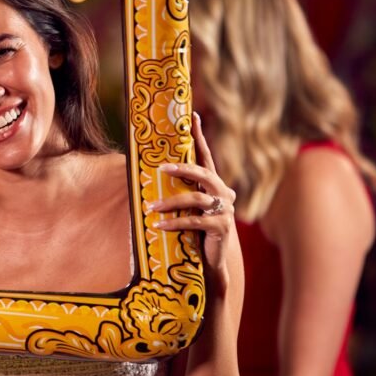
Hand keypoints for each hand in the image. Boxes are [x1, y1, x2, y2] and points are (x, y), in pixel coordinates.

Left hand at [147, 112, 237, 285]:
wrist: (210, 260)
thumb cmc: (194, 229)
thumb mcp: (185, 206)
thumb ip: (178, 189)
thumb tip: (151, 171)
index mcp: (214, 184)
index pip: (206, 156)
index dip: (200, 136)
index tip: (193, 115)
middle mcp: (224, 193)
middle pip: (204, 174)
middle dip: (183, 168)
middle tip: (161, 167)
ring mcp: (225, 210)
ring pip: (196, 199)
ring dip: (171, 202)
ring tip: (150, 207)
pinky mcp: (222, 227)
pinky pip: (195, 221)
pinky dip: (174, 223)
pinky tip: (158, 226)